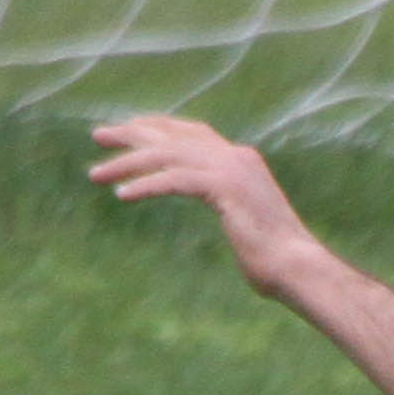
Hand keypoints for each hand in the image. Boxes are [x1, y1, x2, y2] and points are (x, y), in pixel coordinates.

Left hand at [89, 111, 334, 300]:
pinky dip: (146, 185)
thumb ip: (231, 212)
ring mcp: (232, 169)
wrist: (298, 268)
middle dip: (133, 133)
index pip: (192, 132)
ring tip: (96, 174)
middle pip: (174, 135)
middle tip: (98, 135)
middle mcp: (236, 157)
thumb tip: (233, 225)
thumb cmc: (275, 261)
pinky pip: (175, 180)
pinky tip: (122, 195)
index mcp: (242, 160)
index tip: (128, 128)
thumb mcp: (245, 226)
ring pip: (167, 155)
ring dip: (128, 163)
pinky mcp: (226, 188)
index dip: (158, 127)